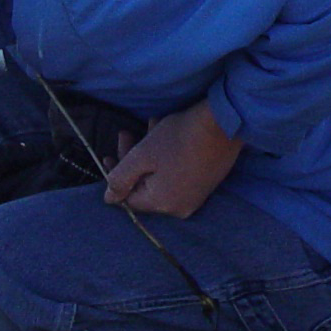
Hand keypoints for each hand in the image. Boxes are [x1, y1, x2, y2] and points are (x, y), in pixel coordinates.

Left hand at [103, 99, 241, 220]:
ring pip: (160, 178)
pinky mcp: (206, 184)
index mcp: (163, 204)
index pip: (129, 198)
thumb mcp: (142, 155)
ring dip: (148, 154)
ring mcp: (196, 196)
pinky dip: (166, 158)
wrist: (223, 123)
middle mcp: (180, 207)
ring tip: (148, 126)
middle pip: (145, 186)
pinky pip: (177, 175)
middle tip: (125, 134)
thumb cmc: (179, 138)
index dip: (115, 177)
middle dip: (132, 160)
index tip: (107, 156)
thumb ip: (121, 178)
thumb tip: (108, 199)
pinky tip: (163, 133)